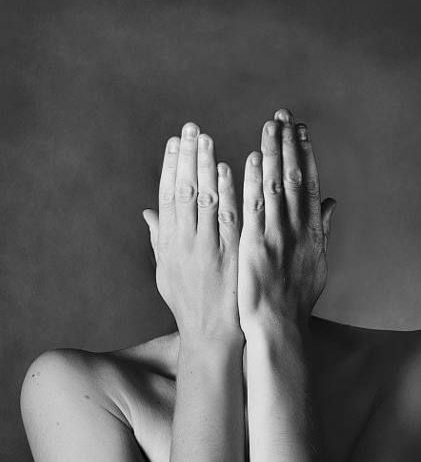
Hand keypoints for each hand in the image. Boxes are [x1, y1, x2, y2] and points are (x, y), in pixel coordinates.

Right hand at [143, 122, 242, 344]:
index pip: (167, 197)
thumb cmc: (189, 302)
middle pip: (183, 191)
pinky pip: (229, 218)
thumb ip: (159, 239)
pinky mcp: (230, 254)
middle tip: (191, 128)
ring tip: (206, 139)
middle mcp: (185, 242)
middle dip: (186, 158)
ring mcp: (208, 247)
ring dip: (205, 166)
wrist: (212, 333)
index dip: (169, 167)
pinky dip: (227, 192)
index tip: (173, 142)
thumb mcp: (167, 271)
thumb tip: (148, 212)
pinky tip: (229, 169)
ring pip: (204, 199)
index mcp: (169, 243)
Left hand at [238, 108, 335, 334]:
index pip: (309, 183)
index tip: (299, 130)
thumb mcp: (318, 261)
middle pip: (294, 177)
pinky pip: (255, 208)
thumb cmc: (296, 297)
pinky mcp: (256, 246)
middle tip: (283, 115)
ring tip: (269, 126)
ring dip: (272, 153)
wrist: (280, 326)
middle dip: (289, 144)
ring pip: (275, 186)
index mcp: (313, 231)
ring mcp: (277, 236)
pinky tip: (249, 160)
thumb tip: (331, 201)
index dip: (304, 154)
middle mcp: (299, 229)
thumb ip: (323, 228)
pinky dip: (253, 182)